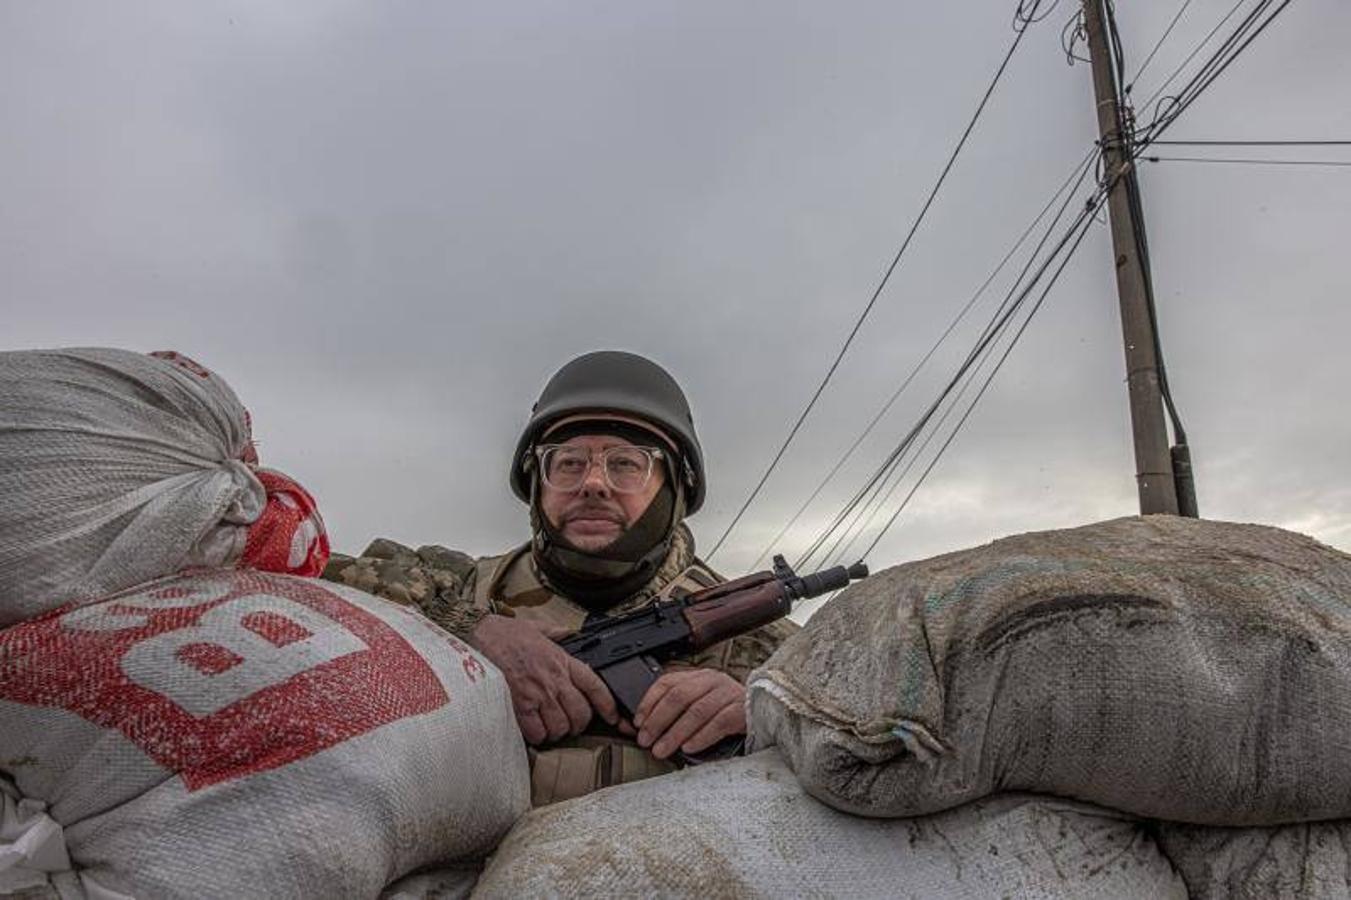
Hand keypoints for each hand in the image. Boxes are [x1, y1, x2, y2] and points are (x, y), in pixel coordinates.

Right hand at [468, 614, 617, 744]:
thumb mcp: (536, 627)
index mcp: (561, 660)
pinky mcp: (519, 705)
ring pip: (561, 726)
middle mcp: (553, 679)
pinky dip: (537, 736)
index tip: (613, 716)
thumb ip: (555, 632)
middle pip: (581, 713)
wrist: (477, 637)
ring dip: (557, 732)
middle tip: (570, 724)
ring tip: (549, 727)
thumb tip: (567, 633)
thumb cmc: (504, 633)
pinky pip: (537, 731)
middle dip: (578, 723)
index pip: (595, 685)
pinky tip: (532, 730)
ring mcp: (537, 693)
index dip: (607, 704)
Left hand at [633, 668, 745, 759]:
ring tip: (662, 749)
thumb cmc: (727, 713)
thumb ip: (677, 712)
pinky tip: (689, 748)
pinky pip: (719, 723)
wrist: (767, 713)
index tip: (637, 722)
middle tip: (646, 740)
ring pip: (697, 711)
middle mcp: (713, 681)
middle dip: (658, 721)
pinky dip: (701, 737)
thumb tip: (643, 727)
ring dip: (675, 733)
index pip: (667, 682)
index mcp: (699, 676)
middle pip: (679, 696)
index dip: (649, 702)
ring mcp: (729, 694)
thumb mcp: (701, 705)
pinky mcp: (742, 710)